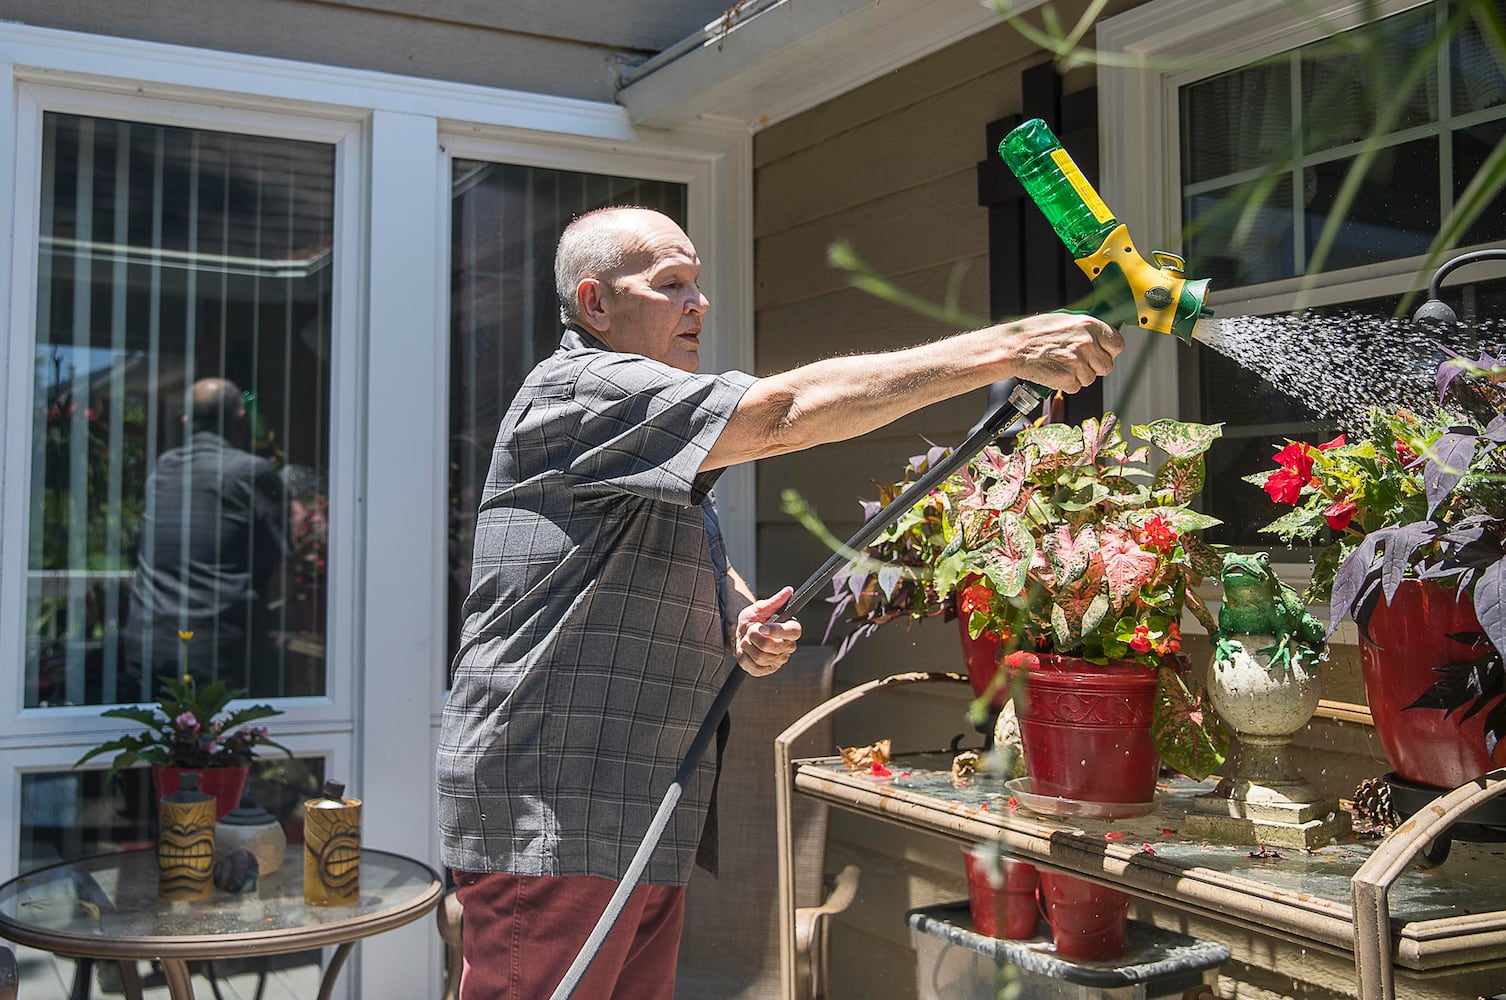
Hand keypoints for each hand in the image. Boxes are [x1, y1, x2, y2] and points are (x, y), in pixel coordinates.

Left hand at [733, 586, 801, 676]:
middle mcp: (788, 647)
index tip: (761, 626)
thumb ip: (775, 600)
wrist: (742, 633)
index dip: (776, 630)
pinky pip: (753, 668)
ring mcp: (778, 660)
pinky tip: (744, 650)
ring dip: (747, 646)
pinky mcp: (766, 670)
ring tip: (747, 640)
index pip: (793, 632)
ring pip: (760, 657)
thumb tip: (789, 590)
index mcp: (791, 630)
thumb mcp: (761, 607)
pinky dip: (744, 658)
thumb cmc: (754, 619)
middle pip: (772, 646)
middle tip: (750, 630)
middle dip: (754, 637)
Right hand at [998, 313, 1122, 392]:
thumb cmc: (1035, 332)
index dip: (1110, 351)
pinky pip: (1075, 387)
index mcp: (1089, 325)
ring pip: (1090, 379)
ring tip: (1061, 365)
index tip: (1102, 353)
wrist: (1014, 347)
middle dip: (1094, 367)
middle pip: (1106, 366)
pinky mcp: (1067, 378)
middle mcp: (1087, 343)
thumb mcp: (1064, 320)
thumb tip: (1101, 336)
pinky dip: (1065, 384)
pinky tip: (1054, 372)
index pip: (1117, 344)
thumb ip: (1086, 329)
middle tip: (1076, 362)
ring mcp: (1077, 362)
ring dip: (1078, 376)